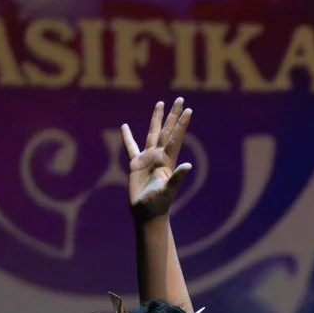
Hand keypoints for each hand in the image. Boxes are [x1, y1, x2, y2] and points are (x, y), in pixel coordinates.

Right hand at [122, 98, 193, 221]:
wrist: (147, 213)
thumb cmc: (158, 204)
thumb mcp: (168, 191)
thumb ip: (177, 178)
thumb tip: (188, 165)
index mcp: (167, 160)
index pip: (175, 137)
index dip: (181, 124)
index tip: (189, 110)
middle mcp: (159, 156)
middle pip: (166, 130)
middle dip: (173, 115)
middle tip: (180, 99)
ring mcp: (148, 159)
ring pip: (152, 133)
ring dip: (156, 119)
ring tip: (160, 104)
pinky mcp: (135, 164)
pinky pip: (131, 147)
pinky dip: (127, 137)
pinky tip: (125, 127)